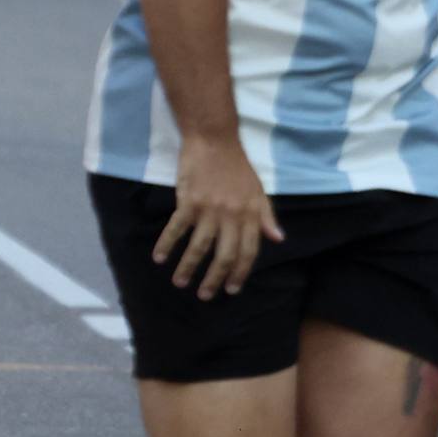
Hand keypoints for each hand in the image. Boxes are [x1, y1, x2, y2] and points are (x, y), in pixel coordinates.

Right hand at [155, 135, 283, 300]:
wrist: (215, 141)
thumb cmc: (238, 167)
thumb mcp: (259, 191)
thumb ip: (267, 217)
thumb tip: (278, 239)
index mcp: (250, 215)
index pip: (248, 251)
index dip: (241, 273)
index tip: (232, 289)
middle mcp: (232, 216)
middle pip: (224, 255)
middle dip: (215, 279)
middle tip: (206, 295)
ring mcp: (209, 209)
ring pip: (199, 247)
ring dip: (188, 268)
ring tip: (180, 283)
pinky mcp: (188, 201)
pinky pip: (176, 228)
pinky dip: (167, 244)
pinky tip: (160, 258)